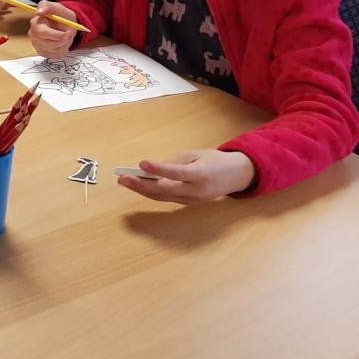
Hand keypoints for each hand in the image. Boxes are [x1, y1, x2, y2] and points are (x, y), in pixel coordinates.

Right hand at [29, 0, 78, 58]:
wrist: (65, 25)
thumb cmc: (61, 16)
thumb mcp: (58, 8)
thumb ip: (48, 6)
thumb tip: (38, 11)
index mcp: (35, 23)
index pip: (42, 33)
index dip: (57, 35)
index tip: (68, 33)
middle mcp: (33, 35)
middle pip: (48, 44)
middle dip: (62, 40)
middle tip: (69, 34)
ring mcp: (37, 45)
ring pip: (54, 50)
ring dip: (64, 44)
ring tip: (65, 37)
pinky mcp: (42, 52)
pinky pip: (55, 55)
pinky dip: (62, 50)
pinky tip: (62, 43)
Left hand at [117, 150, 256, 204]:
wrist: (236, 176)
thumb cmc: (213, 160)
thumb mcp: (195, 155)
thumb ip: (174, 162)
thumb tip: (151, 170)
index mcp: (201, 174)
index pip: (177, 173)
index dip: (159, 169)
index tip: (141, 163)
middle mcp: (197, 190)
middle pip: (165, 190)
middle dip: (142, 185)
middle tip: (123, 178)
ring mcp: (193, 200)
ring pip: (163, 197)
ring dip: (142, 190)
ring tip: (125, 182)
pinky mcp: (189, 203)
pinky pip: (167, 198)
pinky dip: (152, 193)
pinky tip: (138, 186)